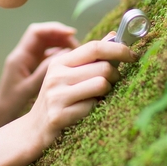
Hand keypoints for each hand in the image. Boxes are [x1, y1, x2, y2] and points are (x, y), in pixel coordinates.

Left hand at [0, 22, 79, 127]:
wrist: (1, 116)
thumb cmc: (13, 105)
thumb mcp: (30, 89)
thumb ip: (45, 71)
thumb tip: (64, 54)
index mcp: (20, 57)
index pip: (37, 32)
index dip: (54, 29)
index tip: (71, 33)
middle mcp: (23, 55)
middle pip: (44, 35)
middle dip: (61, 36)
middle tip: (78, 46)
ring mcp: (28, 61)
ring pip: (47, 44)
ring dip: (61, 45)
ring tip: (77, 54)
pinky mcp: (33, 68)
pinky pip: (48, 55)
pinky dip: (59, 55)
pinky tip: (70, 63)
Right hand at [24, 35, 135, 149]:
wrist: (33, 129)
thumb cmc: (58, 99)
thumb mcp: (68, 75)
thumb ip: (90, 57)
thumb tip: (113, 36)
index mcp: (60, 62)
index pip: (94, 47)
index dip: (118, 49)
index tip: (133, 55)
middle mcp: (56, 75)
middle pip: (103, 67)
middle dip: (115, 76)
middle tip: (112, 84)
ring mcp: (57, 95)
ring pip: (101, 84)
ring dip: (107, 92)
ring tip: (98, 97)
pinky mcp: (59, 115)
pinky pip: (93, 106)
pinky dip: (95, 108)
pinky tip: (85, 111)